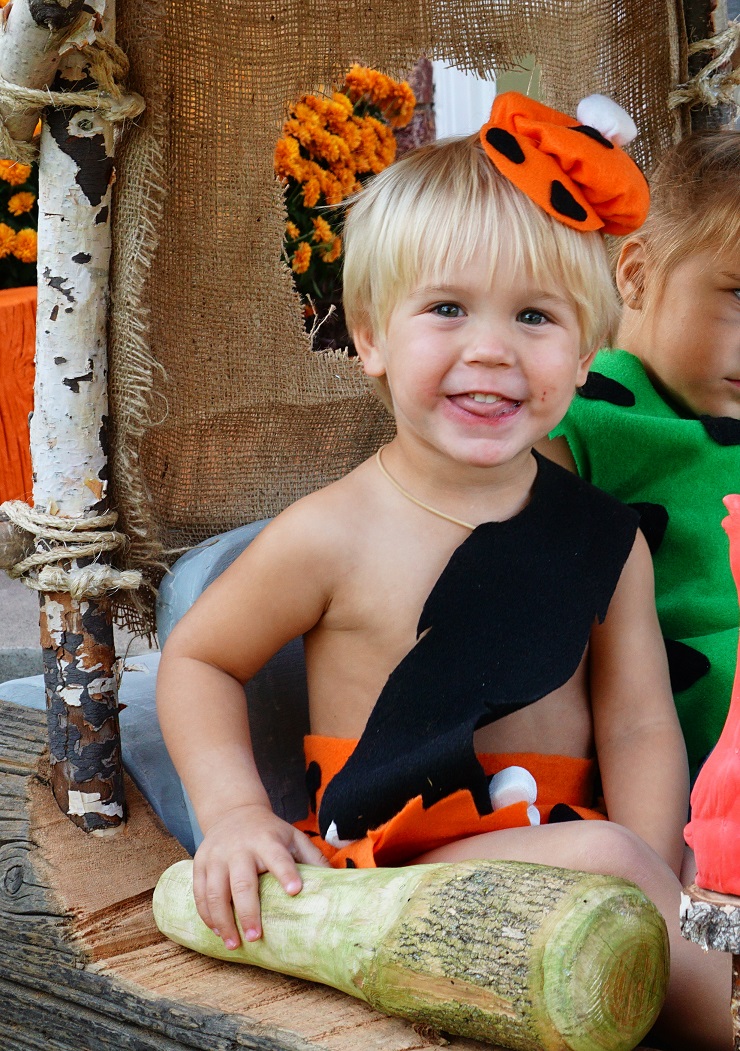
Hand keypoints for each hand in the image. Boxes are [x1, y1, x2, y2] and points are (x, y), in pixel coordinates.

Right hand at [192, 801, 329, 948]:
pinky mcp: (200, 863)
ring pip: (215, 891)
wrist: (233, 811)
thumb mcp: (293, 836)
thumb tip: (340, 882)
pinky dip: (207, 915)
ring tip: (233, 943)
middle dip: (247, 911)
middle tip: (255, 937)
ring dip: (223, 920)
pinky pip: (199, 893)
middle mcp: (239, 848)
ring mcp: (216, 856)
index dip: (286, 873)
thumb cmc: (270, 832)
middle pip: (241, 883)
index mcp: (267, 840)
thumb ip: (312, 858)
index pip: (278, 857)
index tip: (295, 891)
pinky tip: (217, 931)